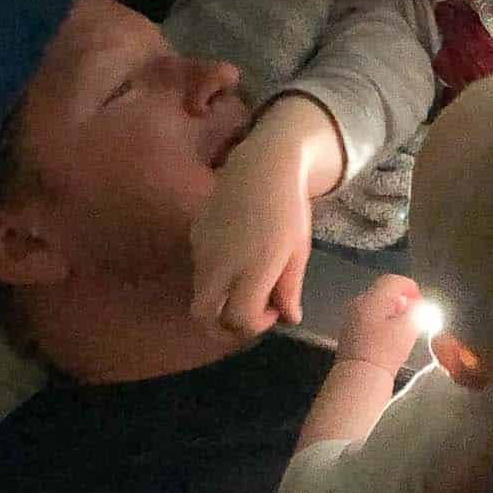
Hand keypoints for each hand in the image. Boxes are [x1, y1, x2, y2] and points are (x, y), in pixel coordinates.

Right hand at [188, 132, 312, 337]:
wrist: (263, 166)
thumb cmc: (289, 210)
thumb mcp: (297, 252)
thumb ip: (290, 290)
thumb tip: (289, 320)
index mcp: (253, 268)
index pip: (240, 319)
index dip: (256, 325)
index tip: (273, 311)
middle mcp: (221, 263)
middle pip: (203, 316)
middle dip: (223, 327)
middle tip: (246, 316)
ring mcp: (202, 248)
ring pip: (200, 293)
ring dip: (220, 300)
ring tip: (246, 282)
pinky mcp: (194, 234)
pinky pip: (199, 268)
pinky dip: (215, 277)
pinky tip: (236, 258)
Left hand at [337, 274, 423, 374]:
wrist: (358, 378)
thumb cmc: (385, 351)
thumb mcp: (408, 329)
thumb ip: (417, 312)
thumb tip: (420, 306)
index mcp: (372, 298)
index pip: (393, 281)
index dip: (410, 287)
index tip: (421, 301)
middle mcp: (358, 303)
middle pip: (383, 292)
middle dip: (401, 300)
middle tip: (414, 314)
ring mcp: (351, 318)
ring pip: (375, 306)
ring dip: (391, 312)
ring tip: (404, 327)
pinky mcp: (348, 333)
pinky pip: (368, 319)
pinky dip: (381, 322)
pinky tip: (389, 337)